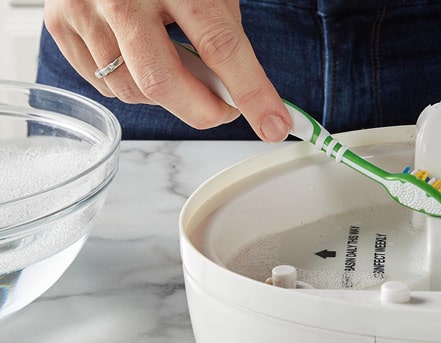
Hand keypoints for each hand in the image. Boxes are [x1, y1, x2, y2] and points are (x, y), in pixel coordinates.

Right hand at [43, 0, 289, 141]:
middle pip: (162, 81)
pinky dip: (131, 84)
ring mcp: (83, 9)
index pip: (220, 45)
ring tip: (178, 67)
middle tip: (225, 110)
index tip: (274, 124)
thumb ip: (222, 32)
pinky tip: (140, 58)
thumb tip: (238, 91)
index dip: (252, 92)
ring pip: (131, 90)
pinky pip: (103, 84)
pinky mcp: (59, 23)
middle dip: (202, 111)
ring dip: (166, 96)